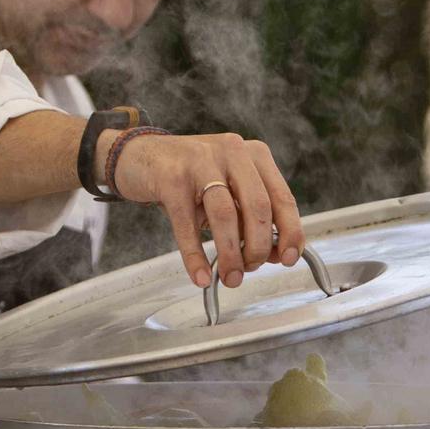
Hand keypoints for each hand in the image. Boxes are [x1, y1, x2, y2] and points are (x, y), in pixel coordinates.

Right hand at [108, 132, 305, 288]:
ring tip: (230, 276)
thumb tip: (273, 254)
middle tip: (249, 269)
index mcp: (254, 155)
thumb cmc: (190, 177)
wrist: (140, 156)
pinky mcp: (171, 178)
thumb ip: (250, 216)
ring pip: (226, 215)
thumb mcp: (228, 189)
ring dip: (230, 254)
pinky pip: (187, 225)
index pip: (282, 198)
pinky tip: (201, 275)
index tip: (289, 258)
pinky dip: (195, 256)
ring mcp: (200, 161)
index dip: (290, 232)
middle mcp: (232, 152)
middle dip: (258, 247)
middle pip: (258, 207)